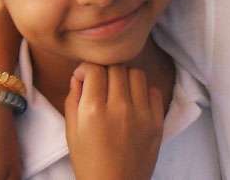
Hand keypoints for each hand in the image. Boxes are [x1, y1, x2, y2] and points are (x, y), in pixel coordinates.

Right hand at [65, 64, 163, 179]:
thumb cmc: (88, 162)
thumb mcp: (71, 132)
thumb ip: (73, 99)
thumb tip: (79, 76)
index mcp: (94, 110)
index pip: (95, 68)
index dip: (86, 68)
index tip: (85, 77)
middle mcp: (120, 107)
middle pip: (116, 67)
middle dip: (105, 71)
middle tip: (101, 84)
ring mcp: (142, 114)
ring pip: (136, 73)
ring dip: (125, 77)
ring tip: (119, 90)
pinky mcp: (157, 121)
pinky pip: (153, 90)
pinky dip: (143, 91)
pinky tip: (134, 102)